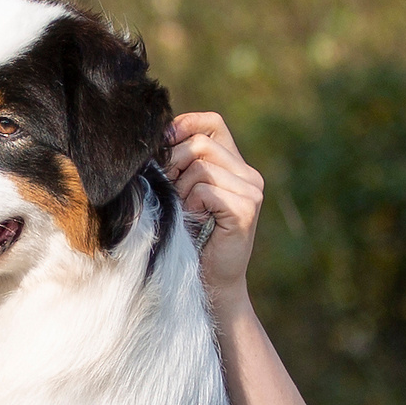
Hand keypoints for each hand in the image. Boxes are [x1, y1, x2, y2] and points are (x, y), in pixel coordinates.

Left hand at [165, 110, 262, 313]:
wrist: (212, 281)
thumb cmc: (191, 238)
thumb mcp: (181, 193)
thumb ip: (178, 165)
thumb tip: (154, 138)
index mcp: (235, 165)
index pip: (212, 123)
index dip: (184, 126)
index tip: (163, 146)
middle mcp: (249, 174)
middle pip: (201, 142)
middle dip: (174, 164)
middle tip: (171, 191)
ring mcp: (251, 190)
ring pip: (201, 165)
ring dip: (182, 190)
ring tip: (187, 212)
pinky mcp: (246, 208)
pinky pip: (205, 189)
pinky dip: (192, 205)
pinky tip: (196, 221)